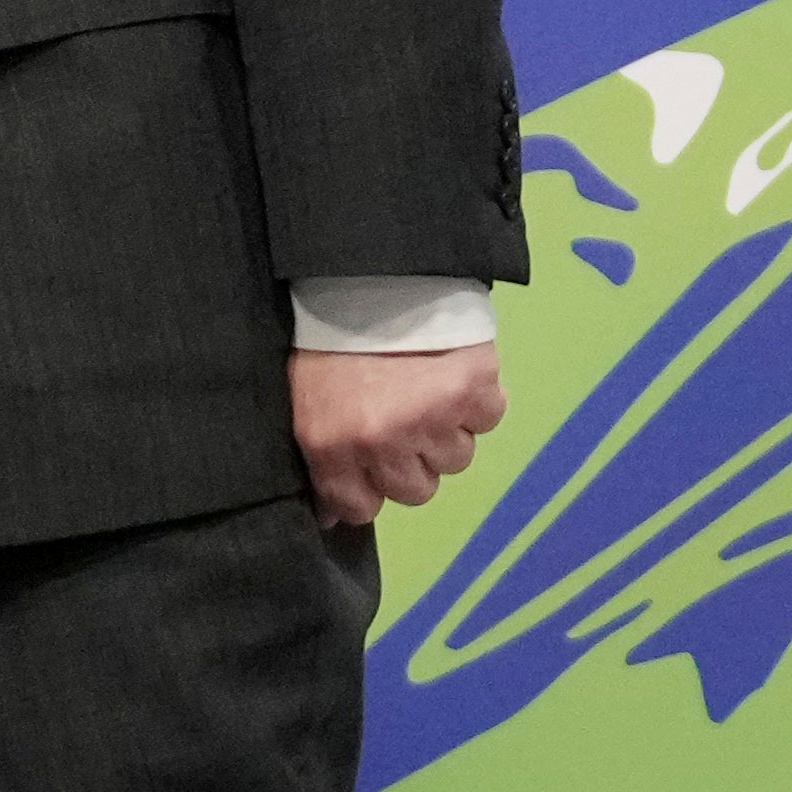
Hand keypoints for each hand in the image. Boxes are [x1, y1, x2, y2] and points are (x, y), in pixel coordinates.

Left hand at [290, 342, 503, 526]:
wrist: (369, 273)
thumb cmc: (328, 337)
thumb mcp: (305, 399)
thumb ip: (321, 460)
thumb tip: (329, 518)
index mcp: (332, 444)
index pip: (361, 508)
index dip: (368, 488)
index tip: (370, 464)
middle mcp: (384, 443)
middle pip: (417, 491)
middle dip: (409, 460)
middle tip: (398, 415)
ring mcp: (433, 420)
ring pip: (456, 459)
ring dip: (444, 430)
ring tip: (421, 385)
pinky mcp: (475, 392)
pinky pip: (486, 420)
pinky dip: (475, 402)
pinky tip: (449, 372)